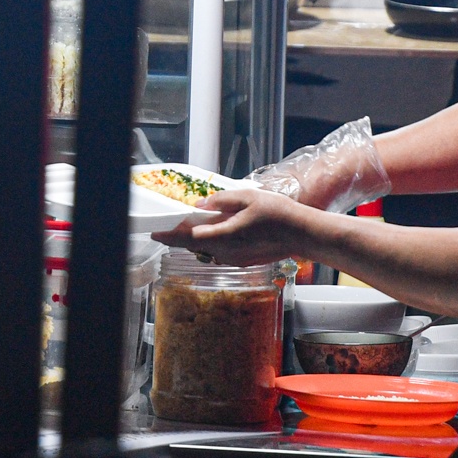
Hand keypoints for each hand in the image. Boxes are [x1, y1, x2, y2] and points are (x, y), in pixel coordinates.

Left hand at [153, 189, 327, 266]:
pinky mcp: (242, 261)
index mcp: (225, 234)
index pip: (188, 237)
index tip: (155, 232)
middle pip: (193, 246)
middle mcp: (227, 251)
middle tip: (164, 230)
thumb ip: (222, 200)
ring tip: (183, 231)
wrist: (302, 234)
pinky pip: (219, 253)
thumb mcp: (248, 196)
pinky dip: (209, 245)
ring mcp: (235, 258)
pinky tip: (209, 236)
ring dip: (193, 242)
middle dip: (177, 238)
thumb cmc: (279, 214)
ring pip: (206, 251)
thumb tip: (200, 204)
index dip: (169, 234)